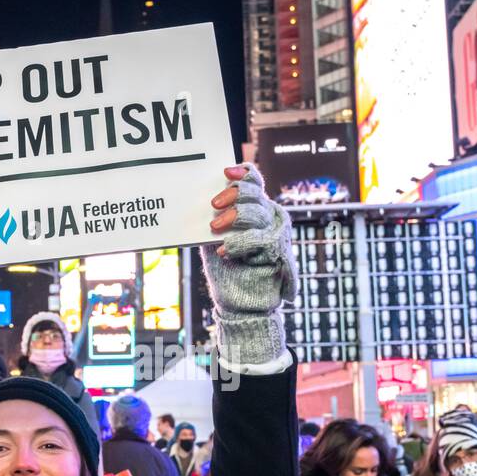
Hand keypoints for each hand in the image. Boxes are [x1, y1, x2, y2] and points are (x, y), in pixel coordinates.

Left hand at [200, 163, 295, 365]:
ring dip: (234, 217)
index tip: (225, 171)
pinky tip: (224, 250)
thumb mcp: (214, 239)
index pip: (253, 181)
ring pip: (257, 212)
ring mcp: (274, 233)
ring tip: (215, 227)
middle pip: (254, 192)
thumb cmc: (226, 270)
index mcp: (255, 209)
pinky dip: (240, 242)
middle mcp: (268, 217)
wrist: (240, 304)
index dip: (242, 173)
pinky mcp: (278, 252)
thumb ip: (214, 219)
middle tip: (214, 205)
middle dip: (233, 194)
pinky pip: (260, 239)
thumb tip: (198, 199)